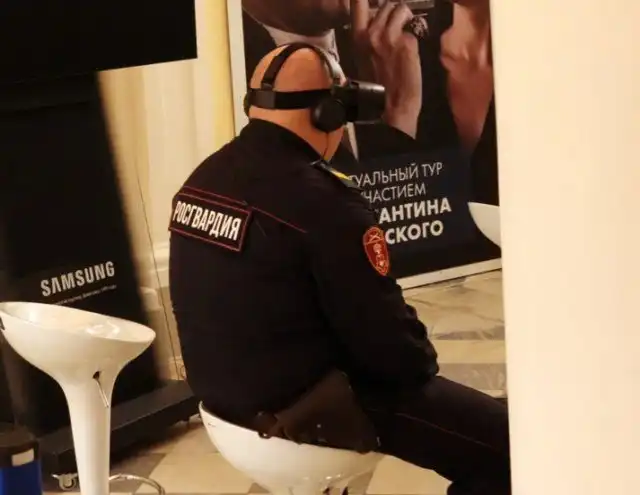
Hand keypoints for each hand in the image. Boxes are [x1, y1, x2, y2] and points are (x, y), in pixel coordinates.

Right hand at [351, 0, 421, 137]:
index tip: (375, 1)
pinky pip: (413, 28)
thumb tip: (378, 20)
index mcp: (358, 37)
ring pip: (400, 9)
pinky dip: (414, 34)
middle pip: (386, 5)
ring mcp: (390, 36)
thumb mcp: (365, 57)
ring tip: (407, 30)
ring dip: (406, 16)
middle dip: (394, 11)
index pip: (357, 2)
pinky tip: (412, 48)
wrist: (392, 106)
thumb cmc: (378, 85)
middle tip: (399, 23)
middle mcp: (372, 33)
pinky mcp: (408, 42)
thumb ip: (370, 37)